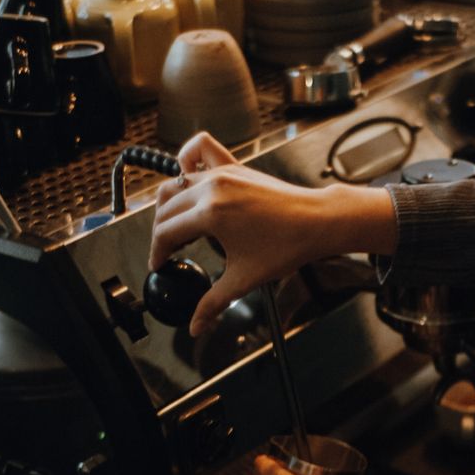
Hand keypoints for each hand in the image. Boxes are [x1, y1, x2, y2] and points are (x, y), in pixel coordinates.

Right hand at [149, 131, 395, 335]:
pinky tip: (187, 176)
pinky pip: (200, 148)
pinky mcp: (234, 165)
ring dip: (169, 205)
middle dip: (161, 232)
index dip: (157, 252)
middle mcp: (211, 187)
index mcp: (210, 214)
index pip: (166, 232)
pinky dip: (187, 158)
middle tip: (169, 251)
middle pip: (165, 208)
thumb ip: (212, 303)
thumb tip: (195, 326)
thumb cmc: (287, 246)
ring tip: (178, 226)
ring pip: (176, 183)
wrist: (317, 222)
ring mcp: (222, 172)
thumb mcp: (243, 279)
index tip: (160, 264)